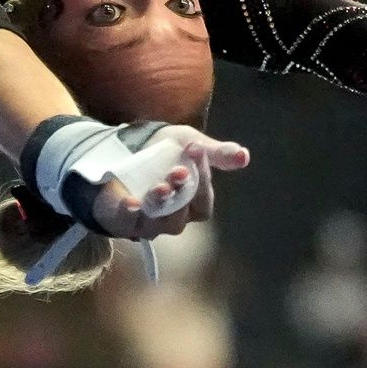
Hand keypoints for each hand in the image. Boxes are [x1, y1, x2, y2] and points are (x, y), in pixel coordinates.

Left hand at [93, 126, 250, 239]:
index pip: (203, 200)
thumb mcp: (190, 143)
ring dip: (159, 205)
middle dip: (180, 194)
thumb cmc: (165, 149)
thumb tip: (244, 156)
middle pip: (181, 217)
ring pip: (157, 224)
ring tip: (160, 187)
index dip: (202, 177)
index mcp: (193, 204)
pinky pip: (127, 224)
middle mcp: (172, 218)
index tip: (195, 148)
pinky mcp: (122, 220)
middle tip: (178, 171)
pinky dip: (129, 214)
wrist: (124, 146)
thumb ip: (217, 153)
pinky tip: (131, 201)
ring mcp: (147, 222)